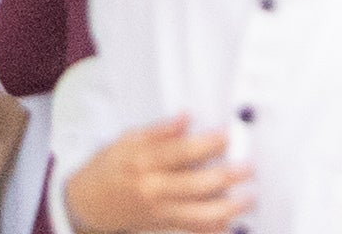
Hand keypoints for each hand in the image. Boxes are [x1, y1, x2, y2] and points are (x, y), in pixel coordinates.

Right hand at [62, 116, 248, 231]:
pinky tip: (232, 219)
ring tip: (249, 197)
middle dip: (228, 176)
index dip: (208, 143)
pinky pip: (198, 229)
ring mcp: (162, 210)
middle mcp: (153, 188)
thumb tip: (184, 118)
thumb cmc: (108, 169)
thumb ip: (158, 131)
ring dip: (231, 207)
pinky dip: (218, 226)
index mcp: (142, 161)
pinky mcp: (167, 225)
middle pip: (198, 184)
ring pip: (203, 213)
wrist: (92, 203)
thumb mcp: (125, 141)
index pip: (181, 151)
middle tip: (249, 167)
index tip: (228, 136)